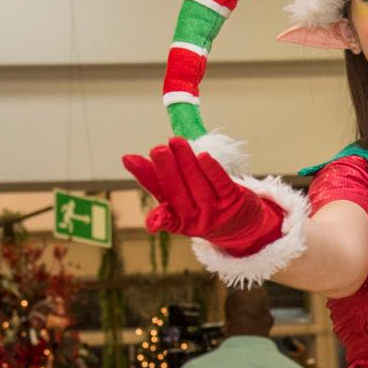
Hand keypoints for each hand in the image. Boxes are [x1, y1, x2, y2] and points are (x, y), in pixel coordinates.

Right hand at [122, 138, 284, 253]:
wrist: (239, 226)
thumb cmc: (201, 207)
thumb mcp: (177, 200)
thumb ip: (156, 181)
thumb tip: (128, 159)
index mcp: (176, 220)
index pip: (157, 193)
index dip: (145, 178)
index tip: (130, 159)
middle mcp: (194, 219)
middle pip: (177, 191)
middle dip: (167, 169)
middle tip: (157, 149)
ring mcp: (215, 212)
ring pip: (198, 185)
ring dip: (186, 162)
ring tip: (175, 142)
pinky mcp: (233, 202)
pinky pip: (221, 184)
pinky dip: (211, 170)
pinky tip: (202, 156)